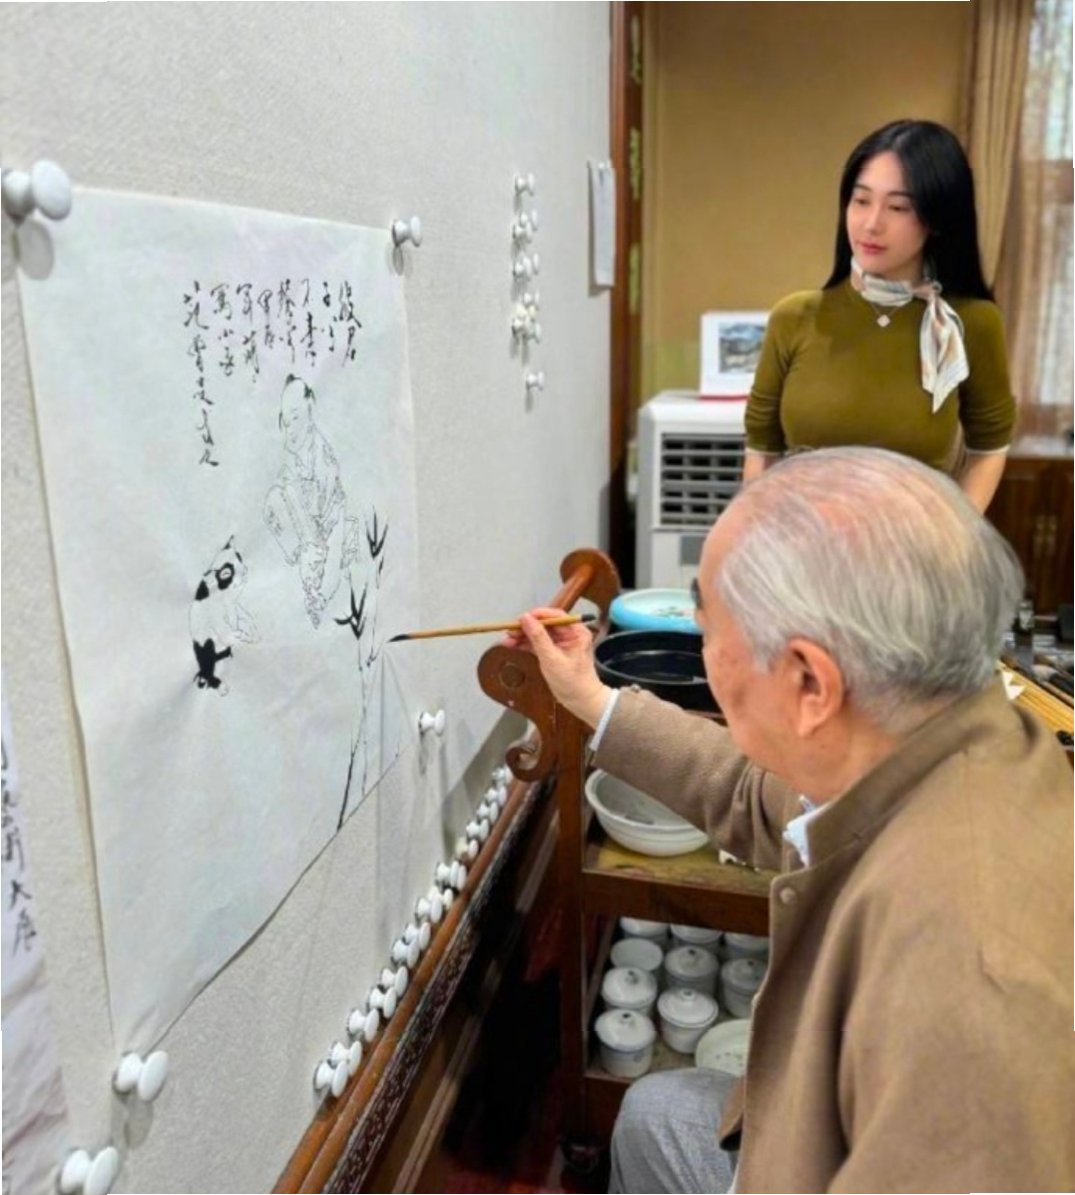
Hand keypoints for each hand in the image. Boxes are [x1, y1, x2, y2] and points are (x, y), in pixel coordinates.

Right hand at [502, 607, 611, 728]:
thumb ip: (538, 638)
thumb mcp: (552, 659)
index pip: (556, 616)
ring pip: (539, 634)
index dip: (537, 615)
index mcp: (577, 632)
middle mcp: (570, 634)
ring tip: (507, 640)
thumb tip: (526, 618)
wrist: (581, 701)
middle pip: (545, 624)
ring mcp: (561, 643)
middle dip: (527, 627)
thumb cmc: (572, 682)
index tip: (521, 619)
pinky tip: (513, 645)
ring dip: (523, 636)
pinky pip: (538, 644)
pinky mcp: (553, 652)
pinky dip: (526, 644)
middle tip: (510, 631)